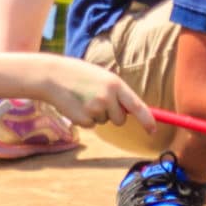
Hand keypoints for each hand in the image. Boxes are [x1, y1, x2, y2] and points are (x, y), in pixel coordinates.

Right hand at [38, 58, 153, 130]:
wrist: (53, 76)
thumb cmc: (80, 75)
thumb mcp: (103, 77)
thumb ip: (117, 92)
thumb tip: (131, 110)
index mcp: (116, 84)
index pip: (138, 106)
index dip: (148, 120)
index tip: (152, 130)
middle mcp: (108, 97)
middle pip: (120, 119)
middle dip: (113, 115)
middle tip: (97, 100)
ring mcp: (95, 109)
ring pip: (104, 122)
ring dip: (97, 115)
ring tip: (84, 99)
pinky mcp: (83, 119)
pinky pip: (91, 125)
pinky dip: (84, 119)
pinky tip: (76, 105)